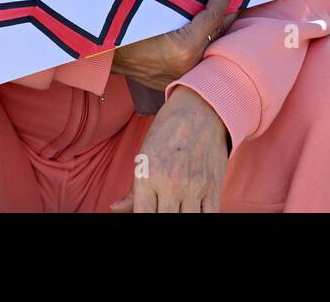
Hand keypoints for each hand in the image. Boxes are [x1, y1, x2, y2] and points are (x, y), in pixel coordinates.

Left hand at [109, 86, 229, 211]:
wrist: (201, 109)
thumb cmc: (168, 132)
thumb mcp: (144, 156)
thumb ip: (133, 190)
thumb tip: (115, 208)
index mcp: (148, 176)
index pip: (142, 216)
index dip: (143, 220)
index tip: (148, 212)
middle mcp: (170, 183)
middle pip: (164, 220)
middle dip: (162, 217)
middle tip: (163, 208)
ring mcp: (194, 186)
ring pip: (187, 220)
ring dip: (181, 217)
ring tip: (177, 208)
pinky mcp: (214, 186)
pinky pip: (209, 215)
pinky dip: (201, 216)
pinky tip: (193, 209)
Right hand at [110, 0, 237, 90]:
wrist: (106, 57)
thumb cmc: (126, 30)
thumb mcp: (155, 10)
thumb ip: (185, 1)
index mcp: (184, 48)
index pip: (214, 16)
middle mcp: (189, 64)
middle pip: (220, 32)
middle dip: (231, 10)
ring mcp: (186, 74)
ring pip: (215, 44)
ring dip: (223, 25)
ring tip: (232, 6)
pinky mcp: (182, 77)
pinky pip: (203, 53)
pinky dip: (211, 38)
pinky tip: (216, 26)